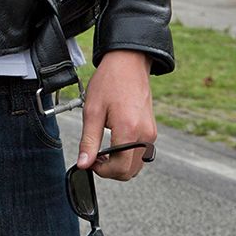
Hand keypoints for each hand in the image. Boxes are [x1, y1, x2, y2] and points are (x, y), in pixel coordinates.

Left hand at [77, 49, 155, 180]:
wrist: (128, 64)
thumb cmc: (109, 83)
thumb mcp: (92, 111)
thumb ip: (88, 141)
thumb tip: (83, 164)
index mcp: (130, 130)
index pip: (119, 168)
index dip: (101, 171)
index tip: (88, 162)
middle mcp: (145, 135)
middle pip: (129, 171)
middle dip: (110, 170)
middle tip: (93, 157)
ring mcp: (151, 134)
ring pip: (136, 165)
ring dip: (119, 164)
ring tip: (101, 149)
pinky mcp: (151, 131)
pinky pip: (140, 153)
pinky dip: (126, 156)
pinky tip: (113, 143)